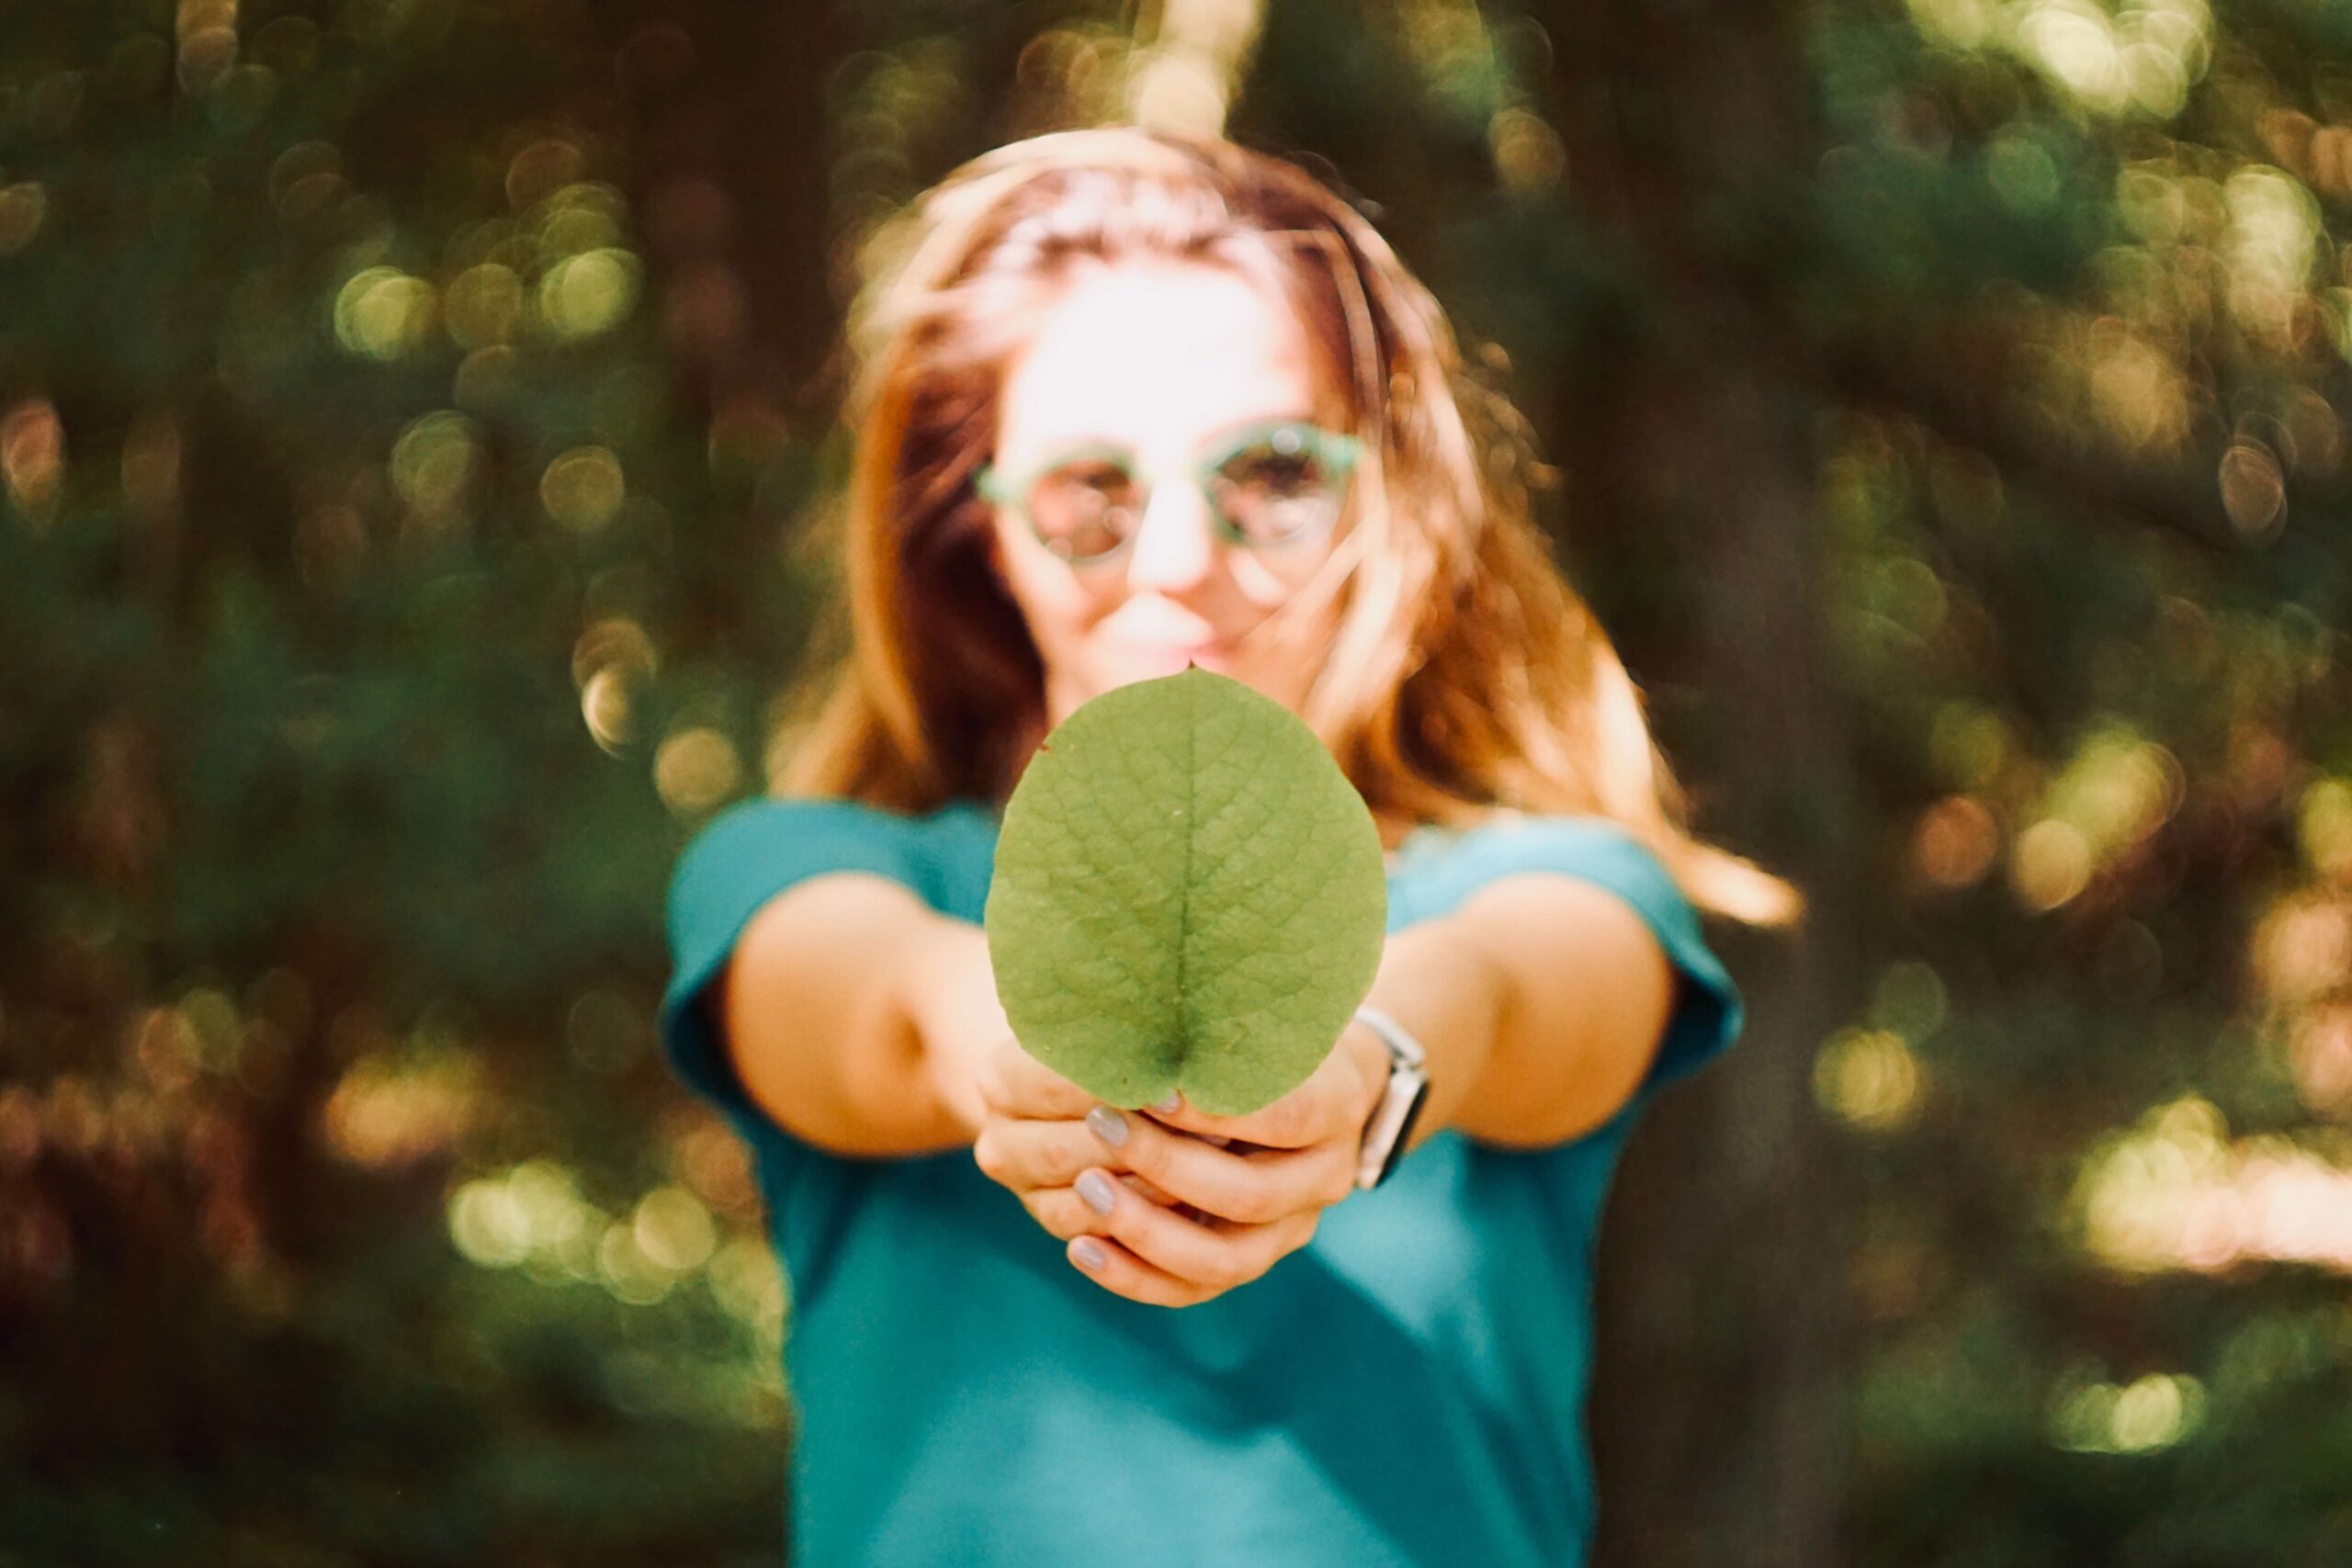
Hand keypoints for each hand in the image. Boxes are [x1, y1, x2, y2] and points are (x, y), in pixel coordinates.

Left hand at [970, 1023, 1389, 1307]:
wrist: (1320, 1082)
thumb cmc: (1273, 1031)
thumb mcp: (1264, 1013)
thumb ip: (1222, 1026)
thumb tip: (1141, 1011)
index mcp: (1338, 1107)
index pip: (1284, 1119)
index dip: (1214, 1110)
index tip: (1151, 1088)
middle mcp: (1324, 1179)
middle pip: (1246, 1194)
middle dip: (1165, 1164)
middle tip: (1099, 1125)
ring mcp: (1290, 1229)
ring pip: (1221, 1260)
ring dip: (1145, 1229)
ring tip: (1085, 1189)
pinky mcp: (1252, 1258)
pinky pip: (1193, 1290)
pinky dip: (1135, 1276)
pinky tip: (1082, 1246)